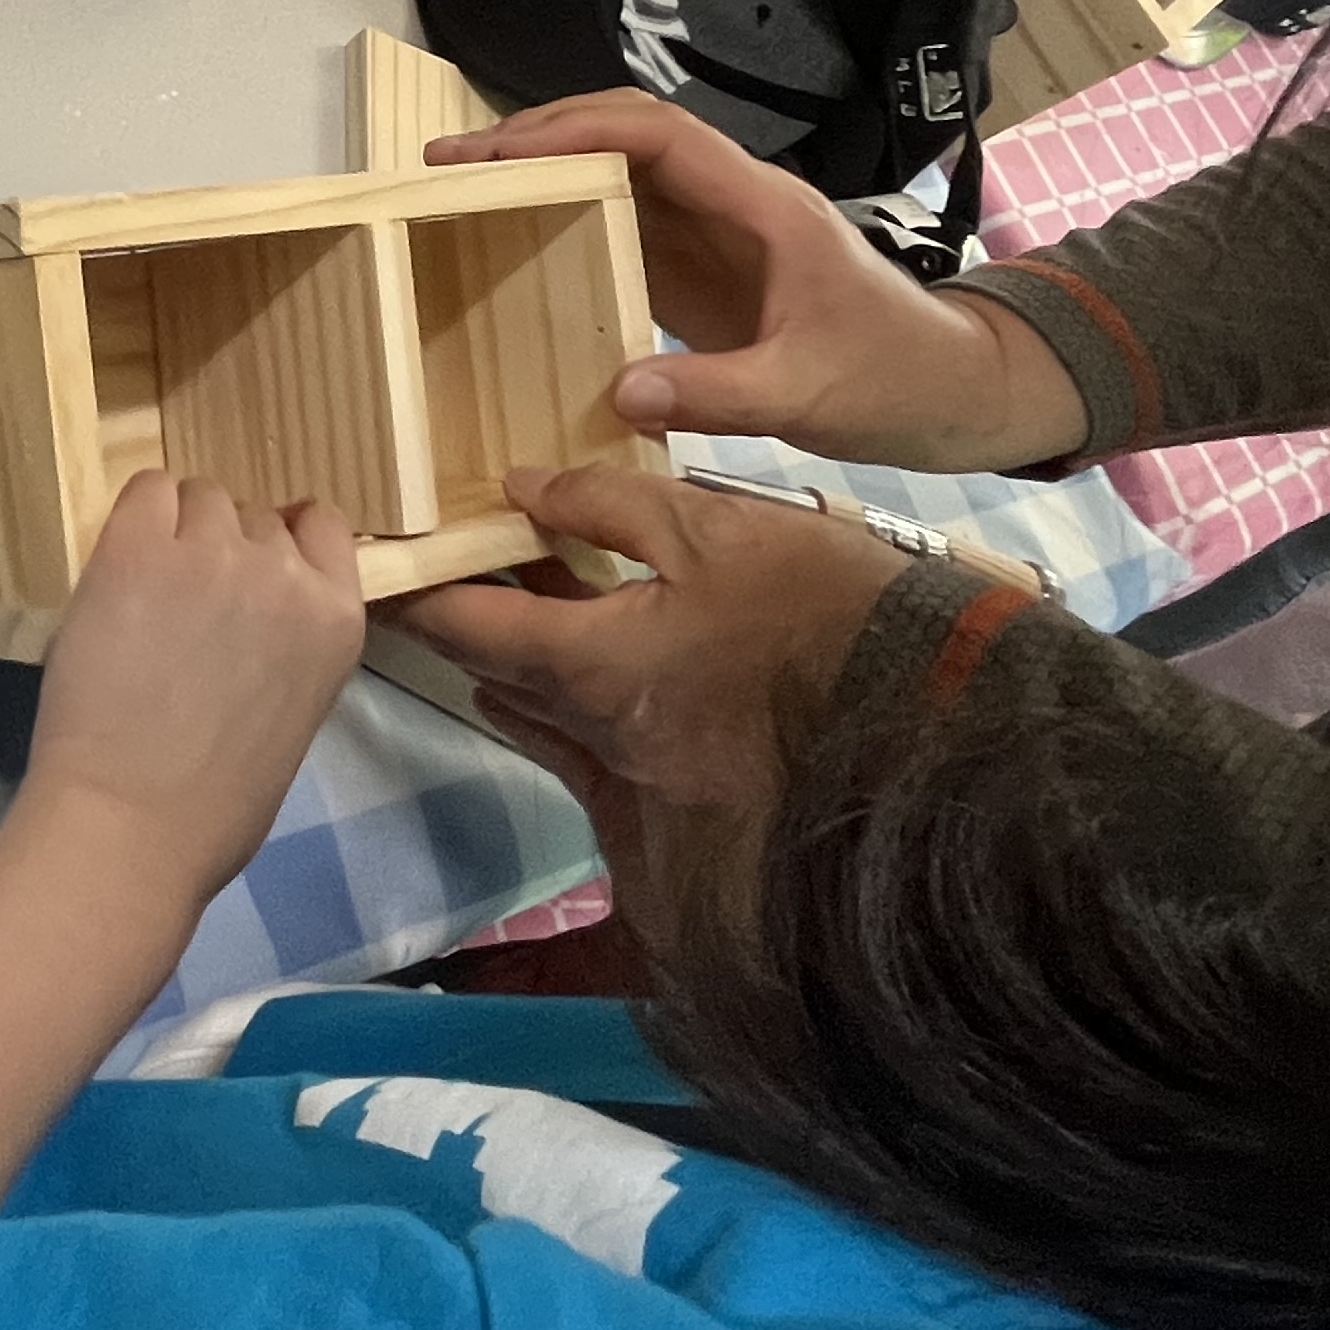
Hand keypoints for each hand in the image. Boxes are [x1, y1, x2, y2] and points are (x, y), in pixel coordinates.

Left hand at [16, 470, 364, 912]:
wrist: (133, 823)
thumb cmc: (215, 806)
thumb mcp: (295, 715)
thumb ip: (289, 645)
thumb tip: (252, 614)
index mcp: (337, 621)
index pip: (325, 525)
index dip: (284, 541)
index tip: (252, 572)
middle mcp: (286, 573)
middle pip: (256, 514)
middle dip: (224, 548)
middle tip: (186, 606)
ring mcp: (213, 553)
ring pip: (201, 497)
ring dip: (178, 530)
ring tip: (148, 592)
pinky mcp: (139, 548)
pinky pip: (146, 489)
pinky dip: (136, 517)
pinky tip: (120, 565)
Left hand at [385, 465, 914, 843]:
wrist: (942, 726)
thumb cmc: (831, 610)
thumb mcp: (719, 529)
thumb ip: (608, 506)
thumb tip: (520, 490)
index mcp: (596, 669)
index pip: (470, 633)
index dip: (419, 599)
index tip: (386, 575)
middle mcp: (602, 748)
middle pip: (505, 690)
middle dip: (474, 644)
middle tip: (451, 597)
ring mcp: (646, 803)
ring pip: (556, 737)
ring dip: (530, 690)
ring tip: (522, 638)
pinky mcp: (691, 840)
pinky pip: (610, 785)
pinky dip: (590, 738)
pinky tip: (603, 706)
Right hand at [427, 92, 1084, 468]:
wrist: (954, 392)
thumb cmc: (897, 379)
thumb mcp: (810, 392)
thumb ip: (719, 392)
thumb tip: (619, 392)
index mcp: (762, 206)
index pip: (655, 136)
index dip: (573, 131)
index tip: (497, 151)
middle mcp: (733, 204)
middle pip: (623, 137)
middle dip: (535, 138)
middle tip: (448, 165)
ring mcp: (719, 236)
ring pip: (619, 176)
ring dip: (543, 175)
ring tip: (458, 196)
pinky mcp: (708, 274)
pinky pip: (628, 229)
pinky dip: (567, 225)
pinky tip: (513, 251)